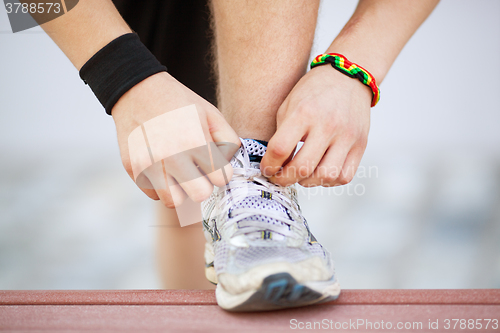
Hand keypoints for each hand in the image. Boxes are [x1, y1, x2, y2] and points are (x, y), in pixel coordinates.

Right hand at [112, 72, 239, 207]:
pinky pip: (154, 195)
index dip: (221, 172)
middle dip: (202, 185)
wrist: (136, 90)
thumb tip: (231, 167)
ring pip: (174, 202)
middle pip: (200, 194)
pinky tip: (162, 169)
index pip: (221, 178)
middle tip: (197, 171)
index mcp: (194, 140)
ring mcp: (149, 164)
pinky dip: (160, 187)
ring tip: (179, 174)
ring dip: (180, 190)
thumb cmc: (178, 103)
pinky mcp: (133, 169)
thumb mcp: (210, 113)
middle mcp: (171, 156)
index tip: (215, 165)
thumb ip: (228, 140)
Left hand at [261, 65, 370, 186]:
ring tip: (301, 174)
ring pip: (325, 177)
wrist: (348, 77)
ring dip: (308, 182)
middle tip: (279, 177)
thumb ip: (281, 136)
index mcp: (304, 112)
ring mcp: (347, 137)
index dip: (269, 165)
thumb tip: (275, 166)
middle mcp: (327, 125)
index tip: (266, 168)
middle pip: (302, 167)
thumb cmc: (313, 92)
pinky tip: (320, 171)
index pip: (280, 149)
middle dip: (285, 179)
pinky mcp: (361, 145)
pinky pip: (344, 176)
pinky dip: (329, 181)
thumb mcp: (289, 106)